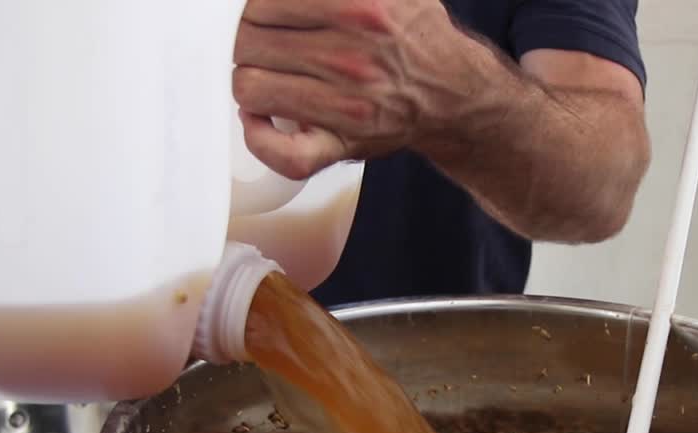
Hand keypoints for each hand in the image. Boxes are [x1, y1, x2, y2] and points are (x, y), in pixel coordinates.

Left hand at [233, 0, 480, 178]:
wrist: (453, 92)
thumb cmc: (412, 36)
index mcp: (359, 5)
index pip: (262, 1)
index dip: (249, 7)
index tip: (255, 13)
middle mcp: (351, 55)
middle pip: (247, 40)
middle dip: (245, 38)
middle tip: (258, 41)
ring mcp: (346, 105)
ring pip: (250, 88)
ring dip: (249, 80)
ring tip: (264, 73)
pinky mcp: (344, 145)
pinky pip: (283, 153)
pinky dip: (260, 137)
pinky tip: (262, 119)